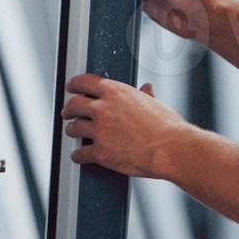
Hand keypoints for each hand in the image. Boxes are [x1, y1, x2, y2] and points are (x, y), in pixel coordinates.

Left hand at [61, 74, 189, 178]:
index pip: (85, 82)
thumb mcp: (156, 104)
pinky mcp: (100, 152)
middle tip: (68, 112)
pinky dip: (78, 155)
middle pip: (74, 104)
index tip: (71, 87)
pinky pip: (80, 153)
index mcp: (116, 92)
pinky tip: (79, 156)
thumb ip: (145, 96)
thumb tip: (146, 89)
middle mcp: (104, 109)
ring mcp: (100, 130)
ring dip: (72, 130)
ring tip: (73, 132)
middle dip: (69, 108)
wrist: (170, 149)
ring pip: (74, 128)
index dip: (74, 84)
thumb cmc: (167, 127)